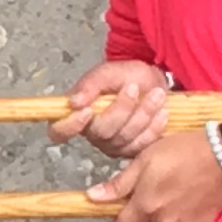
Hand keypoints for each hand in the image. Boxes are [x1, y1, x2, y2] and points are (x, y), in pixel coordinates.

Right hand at [52, 58, 174, 162]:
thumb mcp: (108, 72)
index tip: (88, 110)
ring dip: (143, 114)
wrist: (154, 83)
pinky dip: (154, 126)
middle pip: (101, 132)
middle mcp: (92, 133)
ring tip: (157, 94)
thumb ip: (90, 84)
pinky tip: (162, 112)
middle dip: (122, 109)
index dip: (70, 126)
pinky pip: (142, 144)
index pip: (59, 131)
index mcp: (78, 114)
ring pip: (125, 138)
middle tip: (134, 88)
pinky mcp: (133, 150)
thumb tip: (74, 102)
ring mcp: (113, 145)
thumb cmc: (127, 76)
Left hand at [96, 125, 221, 221]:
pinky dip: (182, 219)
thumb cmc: (182, 152)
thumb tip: (92, 197)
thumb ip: (119, 183)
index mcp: (145, 206)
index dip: (121, 217)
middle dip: (141, 218)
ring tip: (171, 195)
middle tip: (151, 195)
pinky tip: (188, 200)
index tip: (127, 204)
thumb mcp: (144, 160)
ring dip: (161, 219)